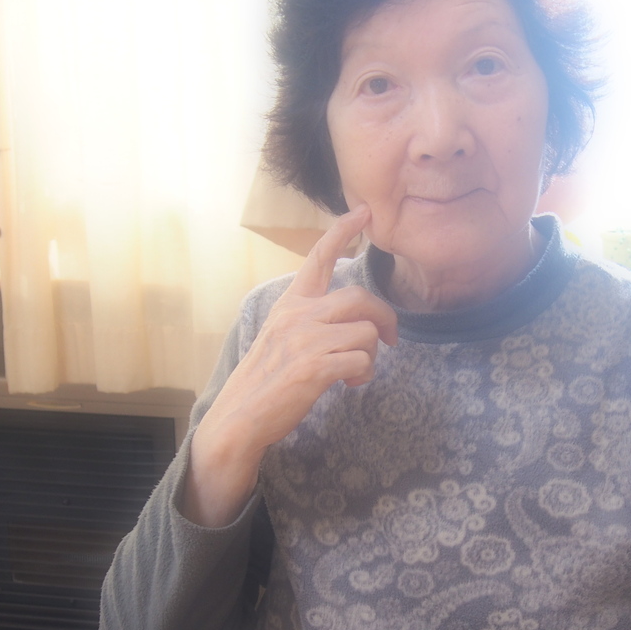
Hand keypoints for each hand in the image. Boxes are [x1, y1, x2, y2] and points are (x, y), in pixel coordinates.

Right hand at [184, 205, 398, 526]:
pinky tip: (348, 384)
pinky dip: (363, 375)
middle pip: (361, 297)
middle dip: (385, 318)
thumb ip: (309, 320)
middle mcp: (298, 315)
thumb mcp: (279, 336)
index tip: (363, 211)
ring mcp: (306, 340)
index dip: (342, 231)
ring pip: (366, 331)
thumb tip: (349, 320)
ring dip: (371, 355)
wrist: (240, 418)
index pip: (318, 258)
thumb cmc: (264, 380)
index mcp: (290, 304)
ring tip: (355, 373)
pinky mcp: (315, 367)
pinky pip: (362, 360)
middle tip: (390, 339)